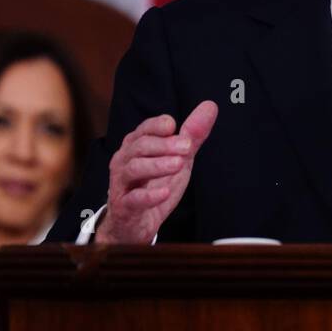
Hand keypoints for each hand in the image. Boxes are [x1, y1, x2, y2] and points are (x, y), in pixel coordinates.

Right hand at [95, 101, 217, 244]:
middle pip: (140, 146)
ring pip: (134, 168)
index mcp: (136, 146)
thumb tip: (210, 106)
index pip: (144, 129)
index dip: (157, 125)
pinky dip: (149, 196)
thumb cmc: (154, 185)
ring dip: (157, 165)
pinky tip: (164, 192)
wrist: (136, 224)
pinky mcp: (124, 207)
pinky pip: (133, 199)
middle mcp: (124, 160)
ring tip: (178, 164)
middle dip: (163, 144)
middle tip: (186, 147)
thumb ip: (192, 135)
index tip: (174, 126)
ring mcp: (121, 184)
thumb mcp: (178, 159)